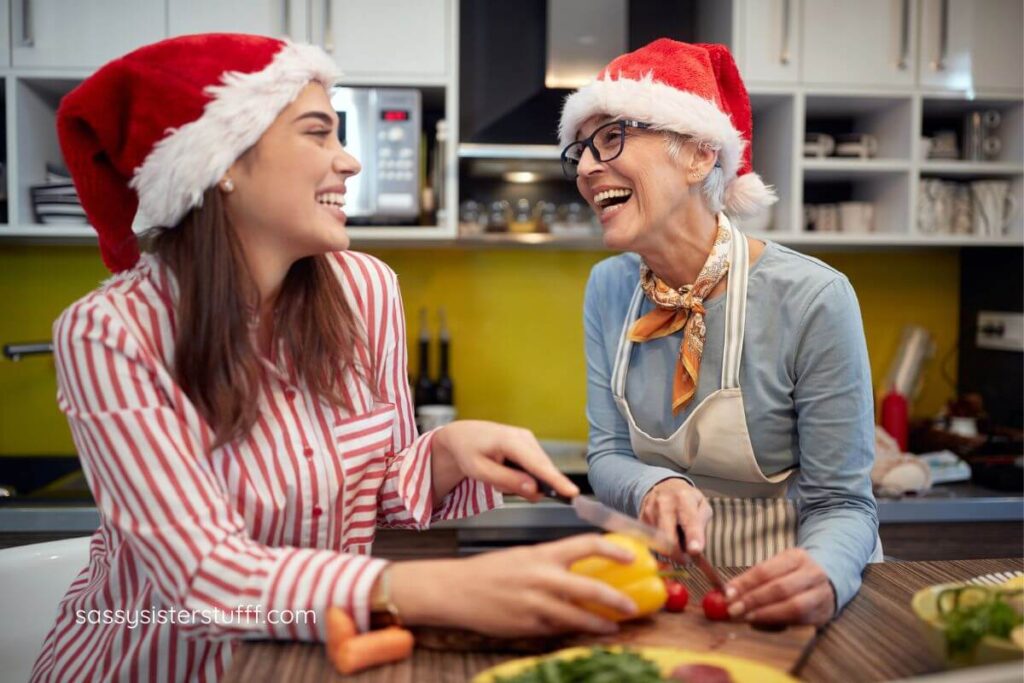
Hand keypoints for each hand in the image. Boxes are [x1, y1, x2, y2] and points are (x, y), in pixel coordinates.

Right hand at [389, 534, 639, 636]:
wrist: (456, 590)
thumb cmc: (490, 571)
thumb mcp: (524, 557)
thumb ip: (552, 563)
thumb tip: (582, 569)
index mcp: (543, 553)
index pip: (587, 544)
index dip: (614, 551)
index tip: (632, 558)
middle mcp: (542, 576)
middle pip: (592, 587)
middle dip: (617, 599)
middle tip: (632, 606)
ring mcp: (535, 603)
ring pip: (578, 616)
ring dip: (599, 623)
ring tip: (612, 626)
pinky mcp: (527, 626)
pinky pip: (557, 630)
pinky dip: (571, 631)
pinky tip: (579, 632)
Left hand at [431, 420, 578, 501]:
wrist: (462, 435)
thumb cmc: (467, 451)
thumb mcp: (479, 471)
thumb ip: (508, 481)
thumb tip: (534, 490)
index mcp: (509, 440)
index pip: (537, 464)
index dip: (555, 480)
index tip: (571, 492)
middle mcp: (524, 437)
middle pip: (542, 468)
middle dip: (533, 485)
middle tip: (505, 486)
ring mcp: (528, 439)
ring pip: (538, 469)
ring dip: (523, 480)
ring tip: (497, 476)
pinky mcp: (529, 445)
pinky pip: (534, 466)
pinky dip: (522, 475)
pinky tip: (504, 471)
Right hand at [638, 477, 711, 562]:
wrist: (663, 486)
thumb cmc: (687, 500)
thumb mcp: (702, 506)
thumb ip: (702, 525)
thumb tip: (696, 550)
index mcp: (684, 498)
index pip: (689, 520)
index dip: (693, 537)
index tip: (695, 550)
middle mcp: (664, 504)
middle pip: (668, 536)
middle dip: (677, 554)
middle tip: (685, 560)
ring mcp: (649, 512)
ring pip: (658, 543)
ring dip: (668, 551)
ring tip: (677, 547)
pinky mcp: (640, 520)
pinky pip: (650, 542)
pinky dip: (659, 548)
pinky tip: (666, 542)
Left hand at [723, 548, 835, 625]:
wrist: (828, 581)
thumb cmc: (792, 574)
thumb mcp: (776, 567)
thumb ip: (752, 579)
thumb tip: (726, 594)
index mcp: (796, 557)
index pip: (766, 571)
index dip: (745, 583)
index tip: (727, 594)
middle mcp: (812, 574)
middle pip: (780, 589)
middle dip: (753, 601)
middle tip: (733, 610)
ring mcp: (820, 595)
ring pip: (793, 607)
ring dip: (765, 615)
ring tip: (745, 618)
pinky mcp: (823, 615)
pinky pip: (798, 622)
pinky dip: (778, 624)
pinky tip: (761, 624)